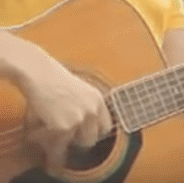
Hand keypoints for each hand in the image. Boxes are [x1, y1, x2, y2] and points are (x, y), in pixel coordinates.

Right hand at [16, 45, 112, 169]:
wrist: (39, 74)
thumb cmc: (54, 79)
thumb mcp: (80, 90)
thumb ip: (86, 107)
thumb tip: (83, 127)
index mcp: (98, 100)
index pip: (105, 127)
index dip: (93, 133)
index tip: (84, 136)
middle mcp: (93, 110)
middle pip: (92, 138)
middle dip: (78, 140)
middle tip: (65, 139)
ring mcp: (79, 120)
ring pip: (76, 144)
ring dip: (64, 144)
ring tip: (51, 140)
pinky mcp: (64, 127)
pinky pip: (59, 146)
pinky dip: (49, 147)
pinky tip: (41, 139)